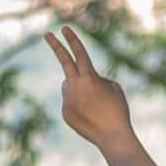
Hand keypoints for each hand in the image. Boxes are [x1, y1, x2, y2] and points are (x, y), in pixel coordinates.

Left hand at [45, 27, 133, 150]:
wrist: (112, 136)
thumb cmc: (118, 110)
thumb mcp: (114, 89)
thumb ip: (95, 79)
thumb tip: (79, 80)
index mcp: (90, 78)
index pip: (80, 55)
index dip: (73, 41)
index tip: (65, 29)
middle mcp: (75, 86)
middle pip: (64, 62)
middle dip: (56, 47)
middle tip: (47, 35)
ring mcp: (68, 99)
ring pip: (70, 86)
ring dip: (80, 89)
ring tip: (95, 105)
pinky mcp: (65, 111)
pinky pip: (70, 101)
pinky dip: (79, 105)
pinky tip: (90, 115)